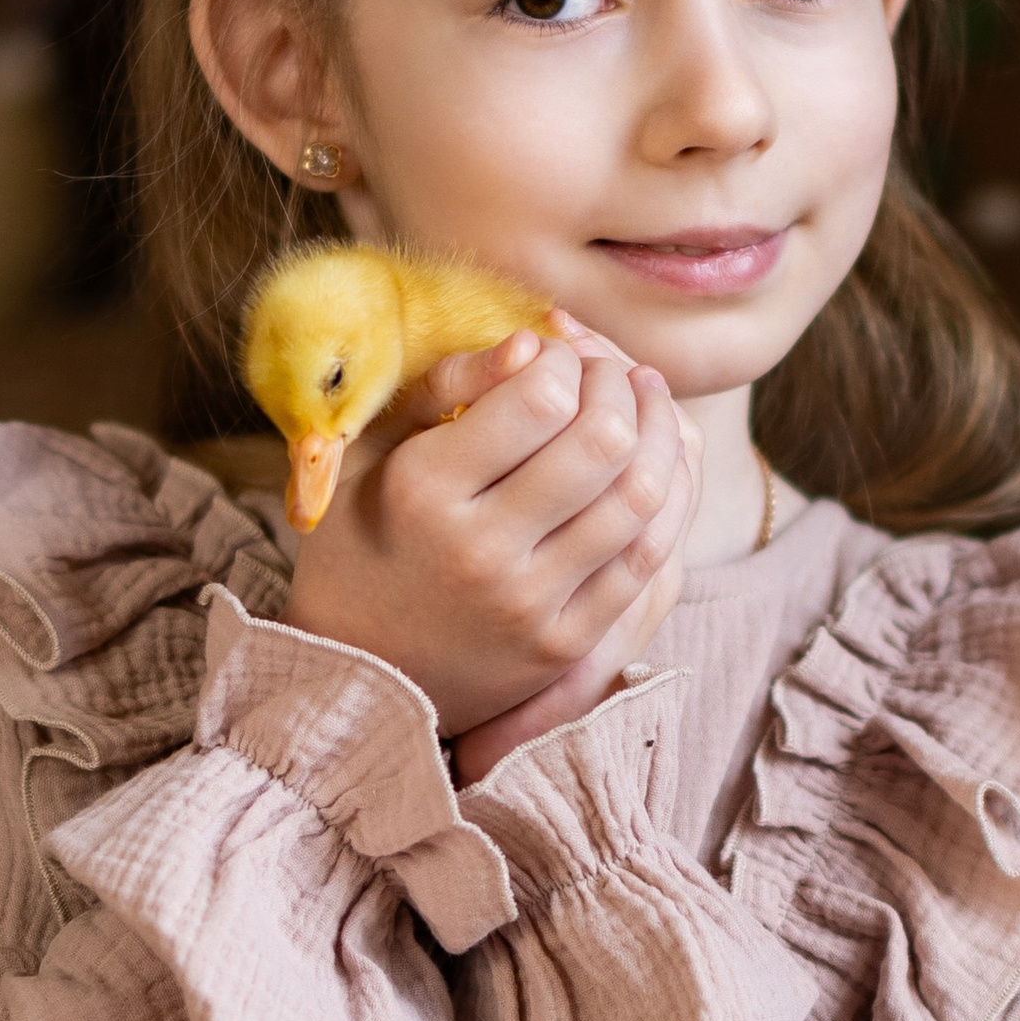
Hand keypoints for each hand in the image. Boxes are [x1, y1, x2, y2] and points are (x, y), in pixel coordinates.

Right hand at [281, 324, 698, 767]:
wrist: (355, 678)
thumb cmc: (359, 544)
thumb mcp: (372, 452)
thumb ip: (445, 385)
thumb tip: (533, 342)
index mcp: (424, 490)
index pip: (540, 397)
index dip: (563, 360)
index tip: (552, 357)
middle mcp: (481, 550)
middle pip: (602, 440)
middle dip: (618, 387)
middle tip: (609, 375)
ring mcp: (530, 604)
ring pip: (638, 497)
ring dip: (657, 434)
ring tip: (645, 405)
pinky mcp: (565, 645)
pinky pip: (645, 560)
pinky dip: (664, 501)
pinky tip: (654, 468)